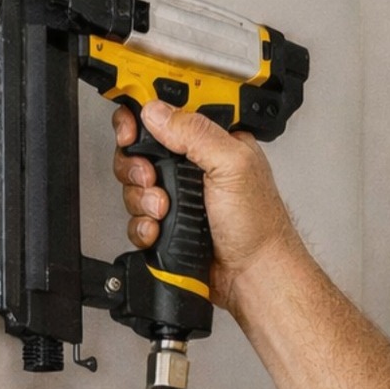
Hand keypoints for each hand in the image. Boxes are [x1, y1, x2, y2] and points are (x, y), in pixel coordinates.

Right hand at [112, 100, 297, 312]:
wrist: (252, 275)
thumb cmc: (258, 224)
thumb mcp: (232, 165)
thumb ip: (195, 134)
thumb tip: (158, 113)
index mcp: (212, 141)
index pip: (170, 114)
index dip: (143, 117)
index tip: (131, 129)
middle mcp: (193, 165)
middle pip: (141, 149)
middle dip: (138, 166)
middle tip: (151, 178)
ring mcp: (178, 195)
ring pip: (134, 185)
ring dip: (142, 199)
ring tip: (164, 210)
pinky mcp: (167, 223)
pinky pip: (136, 217)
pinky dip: (142, 225)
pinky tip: (159, 229)